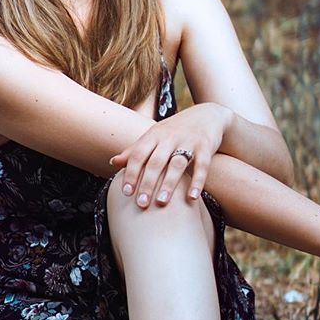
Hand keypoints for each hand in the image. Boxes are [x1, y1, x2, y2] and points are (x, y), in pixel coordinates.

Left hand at [109, 103, 233, 208]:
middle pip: (156, 162)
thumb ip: (135, 150)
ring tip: (162, 202)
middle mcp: (170, 137)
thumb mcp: (154, 136)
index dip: (131, 173)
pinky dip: (197, 181)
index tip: (126, 193)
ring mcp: (188, 141)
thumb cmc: (174, 131)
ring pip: (177, 164)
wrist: (206, 115)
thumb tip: (113, 162)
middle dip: (147, 183)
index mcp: (154, 135)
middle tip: (141, 204)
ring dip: (169, 184)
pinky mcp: (205, 147)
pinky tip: (192, 197)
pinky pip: (202, 165)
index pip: (138, 154)